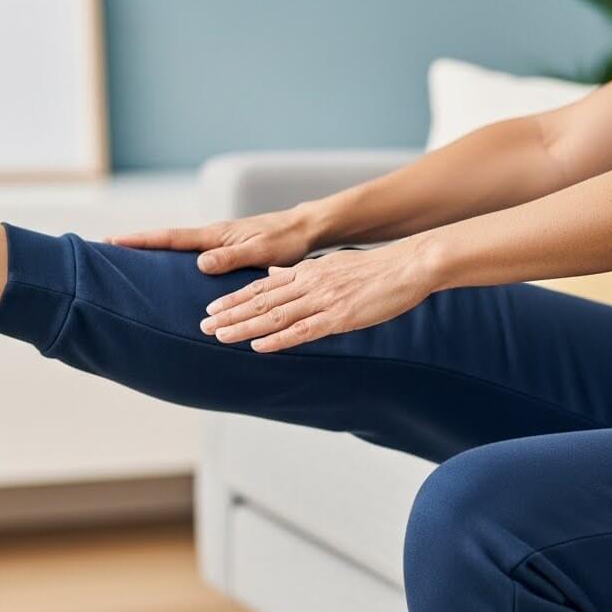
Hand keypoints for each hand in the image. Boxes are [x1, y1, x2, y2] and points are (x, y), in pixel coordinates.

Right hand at [106, 206, 325, 273]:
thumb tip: (198, 263)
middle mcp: (212, 236)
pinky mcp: (226, 249)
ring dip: (152, 251)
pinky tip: (168, 269)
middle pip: (166, 240)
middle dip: (136, 243)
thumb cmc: (284, 240)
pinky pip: (192, 254)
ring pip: (177, 247)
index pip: (170, 237)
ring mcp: (217, 241)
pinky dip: (174, 257)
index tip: (112, 240)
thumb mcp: (259, 251)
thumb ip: (230, 257)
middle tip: (105, 248)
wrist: (303, 229)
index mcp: (215, 235)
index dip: (141, 240)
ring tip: (126, 260)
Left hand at [199, 239, 441, 352]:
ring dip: (245, 327)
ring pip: (275, 315)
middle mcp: (310, 283)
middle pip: (261, 301)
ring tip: (220, 336)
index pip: (262, 287)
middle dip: (230, 315)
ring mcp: (324, 300)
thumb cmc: (374, 270)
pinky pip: (303, 330)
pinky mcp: (340, 317)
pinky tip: (259, 346)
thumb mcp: (331, 265)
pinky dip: (278, 339)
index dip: (235, 299)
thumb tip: (272, 277)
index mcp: (307, 272)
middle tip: (203, 326)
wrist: (408, 266)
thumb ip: (300, 273)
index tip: (212, 310)